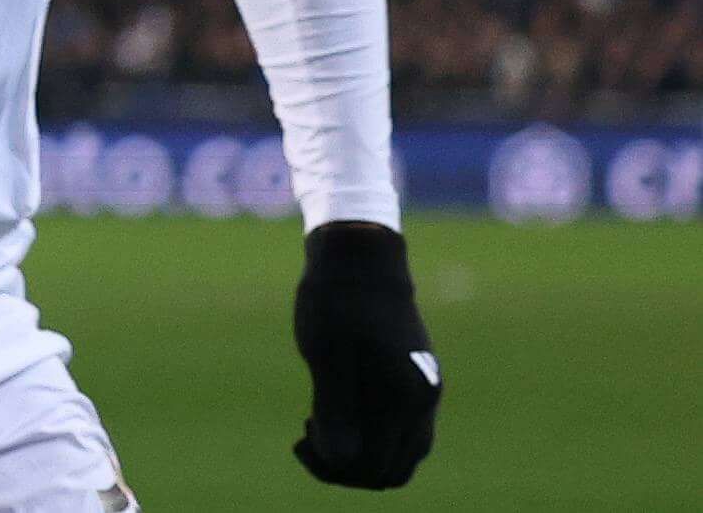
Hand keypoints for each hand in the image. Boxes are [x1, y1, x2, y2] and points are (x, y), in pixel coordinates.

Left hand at [292, 221, 439, 486]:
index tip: (301, 436)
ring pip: (401, 453)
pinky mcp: (419, 382)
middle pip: (392, 468)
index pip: (374, 466)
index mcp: (401, 400)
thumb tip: (341, 460)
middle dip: (348, 468)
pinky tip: (338, 410)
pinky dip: (374, 435)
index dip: (335, 467)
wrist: (362, 259)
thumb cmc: (336, 302)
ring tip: (318, 426)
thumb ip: (334, 409)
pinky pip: (403, 430)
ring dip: (362, 454)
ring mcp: (424, 393)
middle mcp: (422, 404)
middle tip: (306, 438)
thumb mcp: (324, 353)